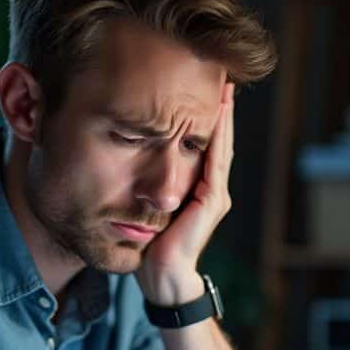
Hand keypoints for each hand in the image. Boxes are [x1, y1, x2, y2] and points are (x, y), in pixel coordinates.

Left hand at [135, 82, 235, 306]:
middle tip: (220, 73)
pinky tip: (215, 114)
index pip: (204, 142)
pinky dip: (217, 136)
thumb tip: (125, 152)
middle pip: (217, 137)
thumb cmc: (150, 245)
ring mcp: (214, 194)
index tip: (200, 84)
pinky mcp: (211, 202)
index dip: (204, 114)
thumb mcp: (147, 204)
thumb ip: (147, 181)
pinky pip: (215, 161)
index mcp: (197, 186)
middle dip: (218, 106)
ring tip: (223, 86)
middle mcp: (210, 186)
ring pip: (221, 144)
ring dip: (222, 115)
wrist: (161, 276)